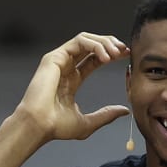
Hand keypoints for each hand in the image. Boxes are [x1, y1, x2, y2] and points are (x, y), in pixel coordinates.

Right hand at [15, 33, 130, 141]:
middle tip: (124, 50)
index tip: (126, 56)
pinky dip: (95, 45)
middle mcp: (66, 67)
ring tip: (116, 53)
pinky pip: (79, 42)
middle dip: (110, 44)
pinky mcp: (54, 57)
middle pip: (91, 46)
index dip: (111, 55)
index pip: (94, 59)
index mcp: (72, 80)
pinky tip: (105, 57)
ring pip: (85, 39)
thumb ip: (106, 115)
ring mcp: (59, 61)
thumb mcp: (89, 122)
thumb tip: (124, 111)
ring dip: (104, 42)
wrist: (39, 125)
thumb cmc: (56, 126)